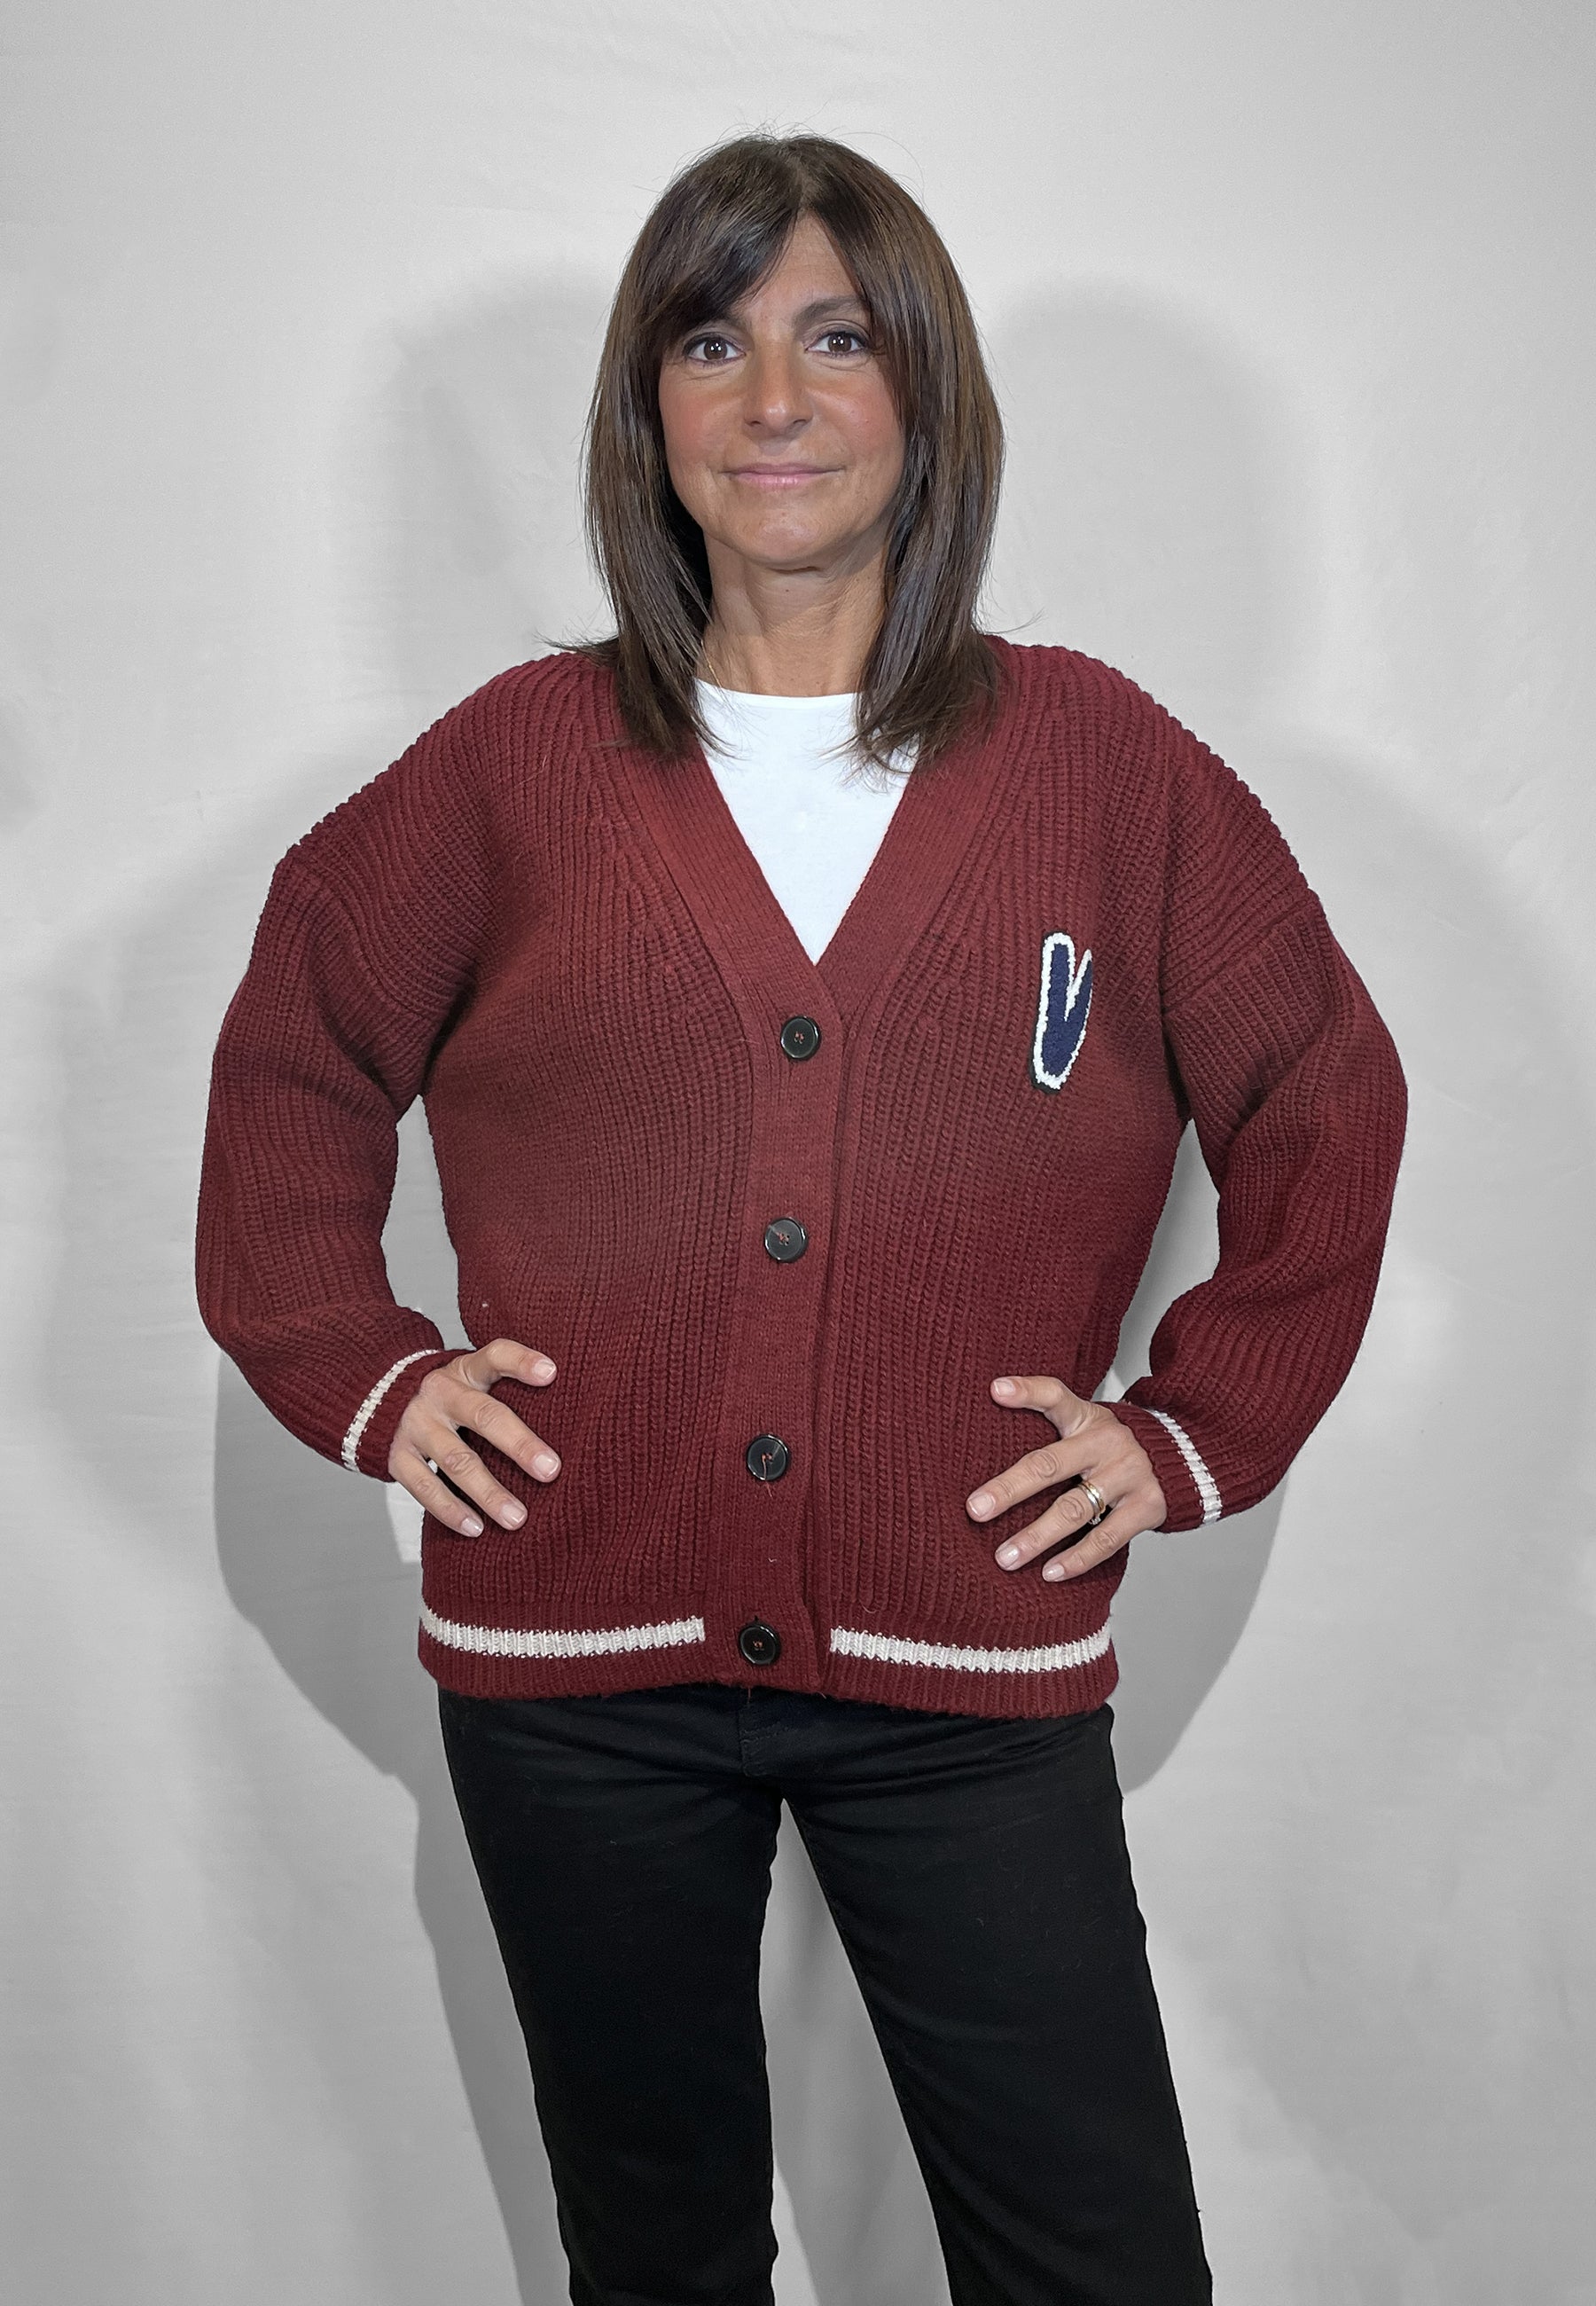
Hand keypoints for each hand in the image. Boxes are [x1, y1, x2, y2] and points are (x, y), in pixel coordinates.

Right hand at [388, 1338, 559, 1535]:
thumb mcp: (477, 1380)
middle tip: (551, 1471)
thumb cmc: (456, 1397)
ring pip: (455, 1460)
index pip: (495, 1355)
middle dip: (519, 1445)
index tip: (552, 1373)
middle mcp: (440, 1392)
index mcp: (467, 1370)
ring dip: (488, 1492)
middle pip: (483, 1415)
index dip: (522, 1362)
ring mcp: (416, 1424)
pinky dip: (450, 1510)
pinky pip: (424, 1486)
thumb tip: (576, 1422)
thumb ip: (512, 1391)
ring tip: (518, 1518)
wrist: (384, 1400)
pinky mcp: (398, 1455)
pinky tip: (476, 1528)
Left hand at [966, 1374, 1167, 1580]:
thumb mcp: (1086, 1420)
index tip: (995, 1390)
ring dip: (1036, 1537)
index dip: (1026, 1391)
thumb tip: (993, 1396)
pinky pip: (1106, 1539)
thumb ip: (1045, 1414)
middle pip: (1051, 1464)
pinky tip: (1049, 1573)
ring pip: (1075, 1508)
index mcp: (1087, 1418)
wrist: (1181, 1459)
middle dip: (1010, 1489)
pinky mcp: (1146, 1508)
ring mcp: (1128, 1475)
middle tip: (975, 1510)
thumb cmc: (1111, 1445)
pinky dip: (1076, 1559)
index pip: (1056, 1396)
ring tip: (1004, 1558)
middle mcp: (1107, 1443)